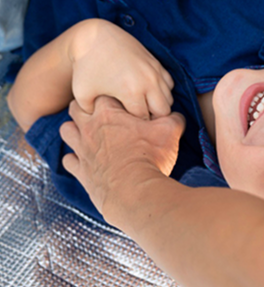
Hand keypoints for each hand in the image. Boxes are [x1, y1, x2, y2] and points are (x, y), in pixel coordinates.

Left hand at [61, 97, 185, 222]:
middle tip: (100, 114)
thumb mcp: (170, 132)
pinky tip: (85, 160)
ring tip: (87, 134)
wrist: (134, 192)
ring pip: (66, 130)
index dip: (109, 95)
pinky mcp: (81, 171)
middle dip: (85, 107)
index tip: (118, 101)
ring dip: (74, 130)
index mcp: (110, 113)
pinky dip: (74, 159)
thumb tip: (175, 115)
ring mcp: (82, 149)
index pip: (101, 93)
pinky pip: (68, 160)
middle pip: (76, 107)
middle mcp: (90, 128)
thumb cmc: (151, 158)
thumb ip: (173, 119)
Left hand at [71, 19, 173, 118]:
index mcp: (131, 91)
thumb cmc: (86, 67)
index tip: (126, 128)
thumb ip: (91, 117)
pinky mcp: (156, 63)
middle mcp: (148, 81)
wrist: (95, 37)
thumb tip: (101, 130)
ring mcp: (154, 71)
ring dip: (158, 105)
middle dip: (152, 119)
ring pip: (169, 98)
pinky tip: (147, 93)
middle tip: (137, 121)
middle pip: (163, 111)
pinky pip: (169, 84)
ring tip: (142, 108)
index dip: (135, 127)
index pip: (144, 120)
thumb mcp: (83, 95)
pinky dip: (162, 91)